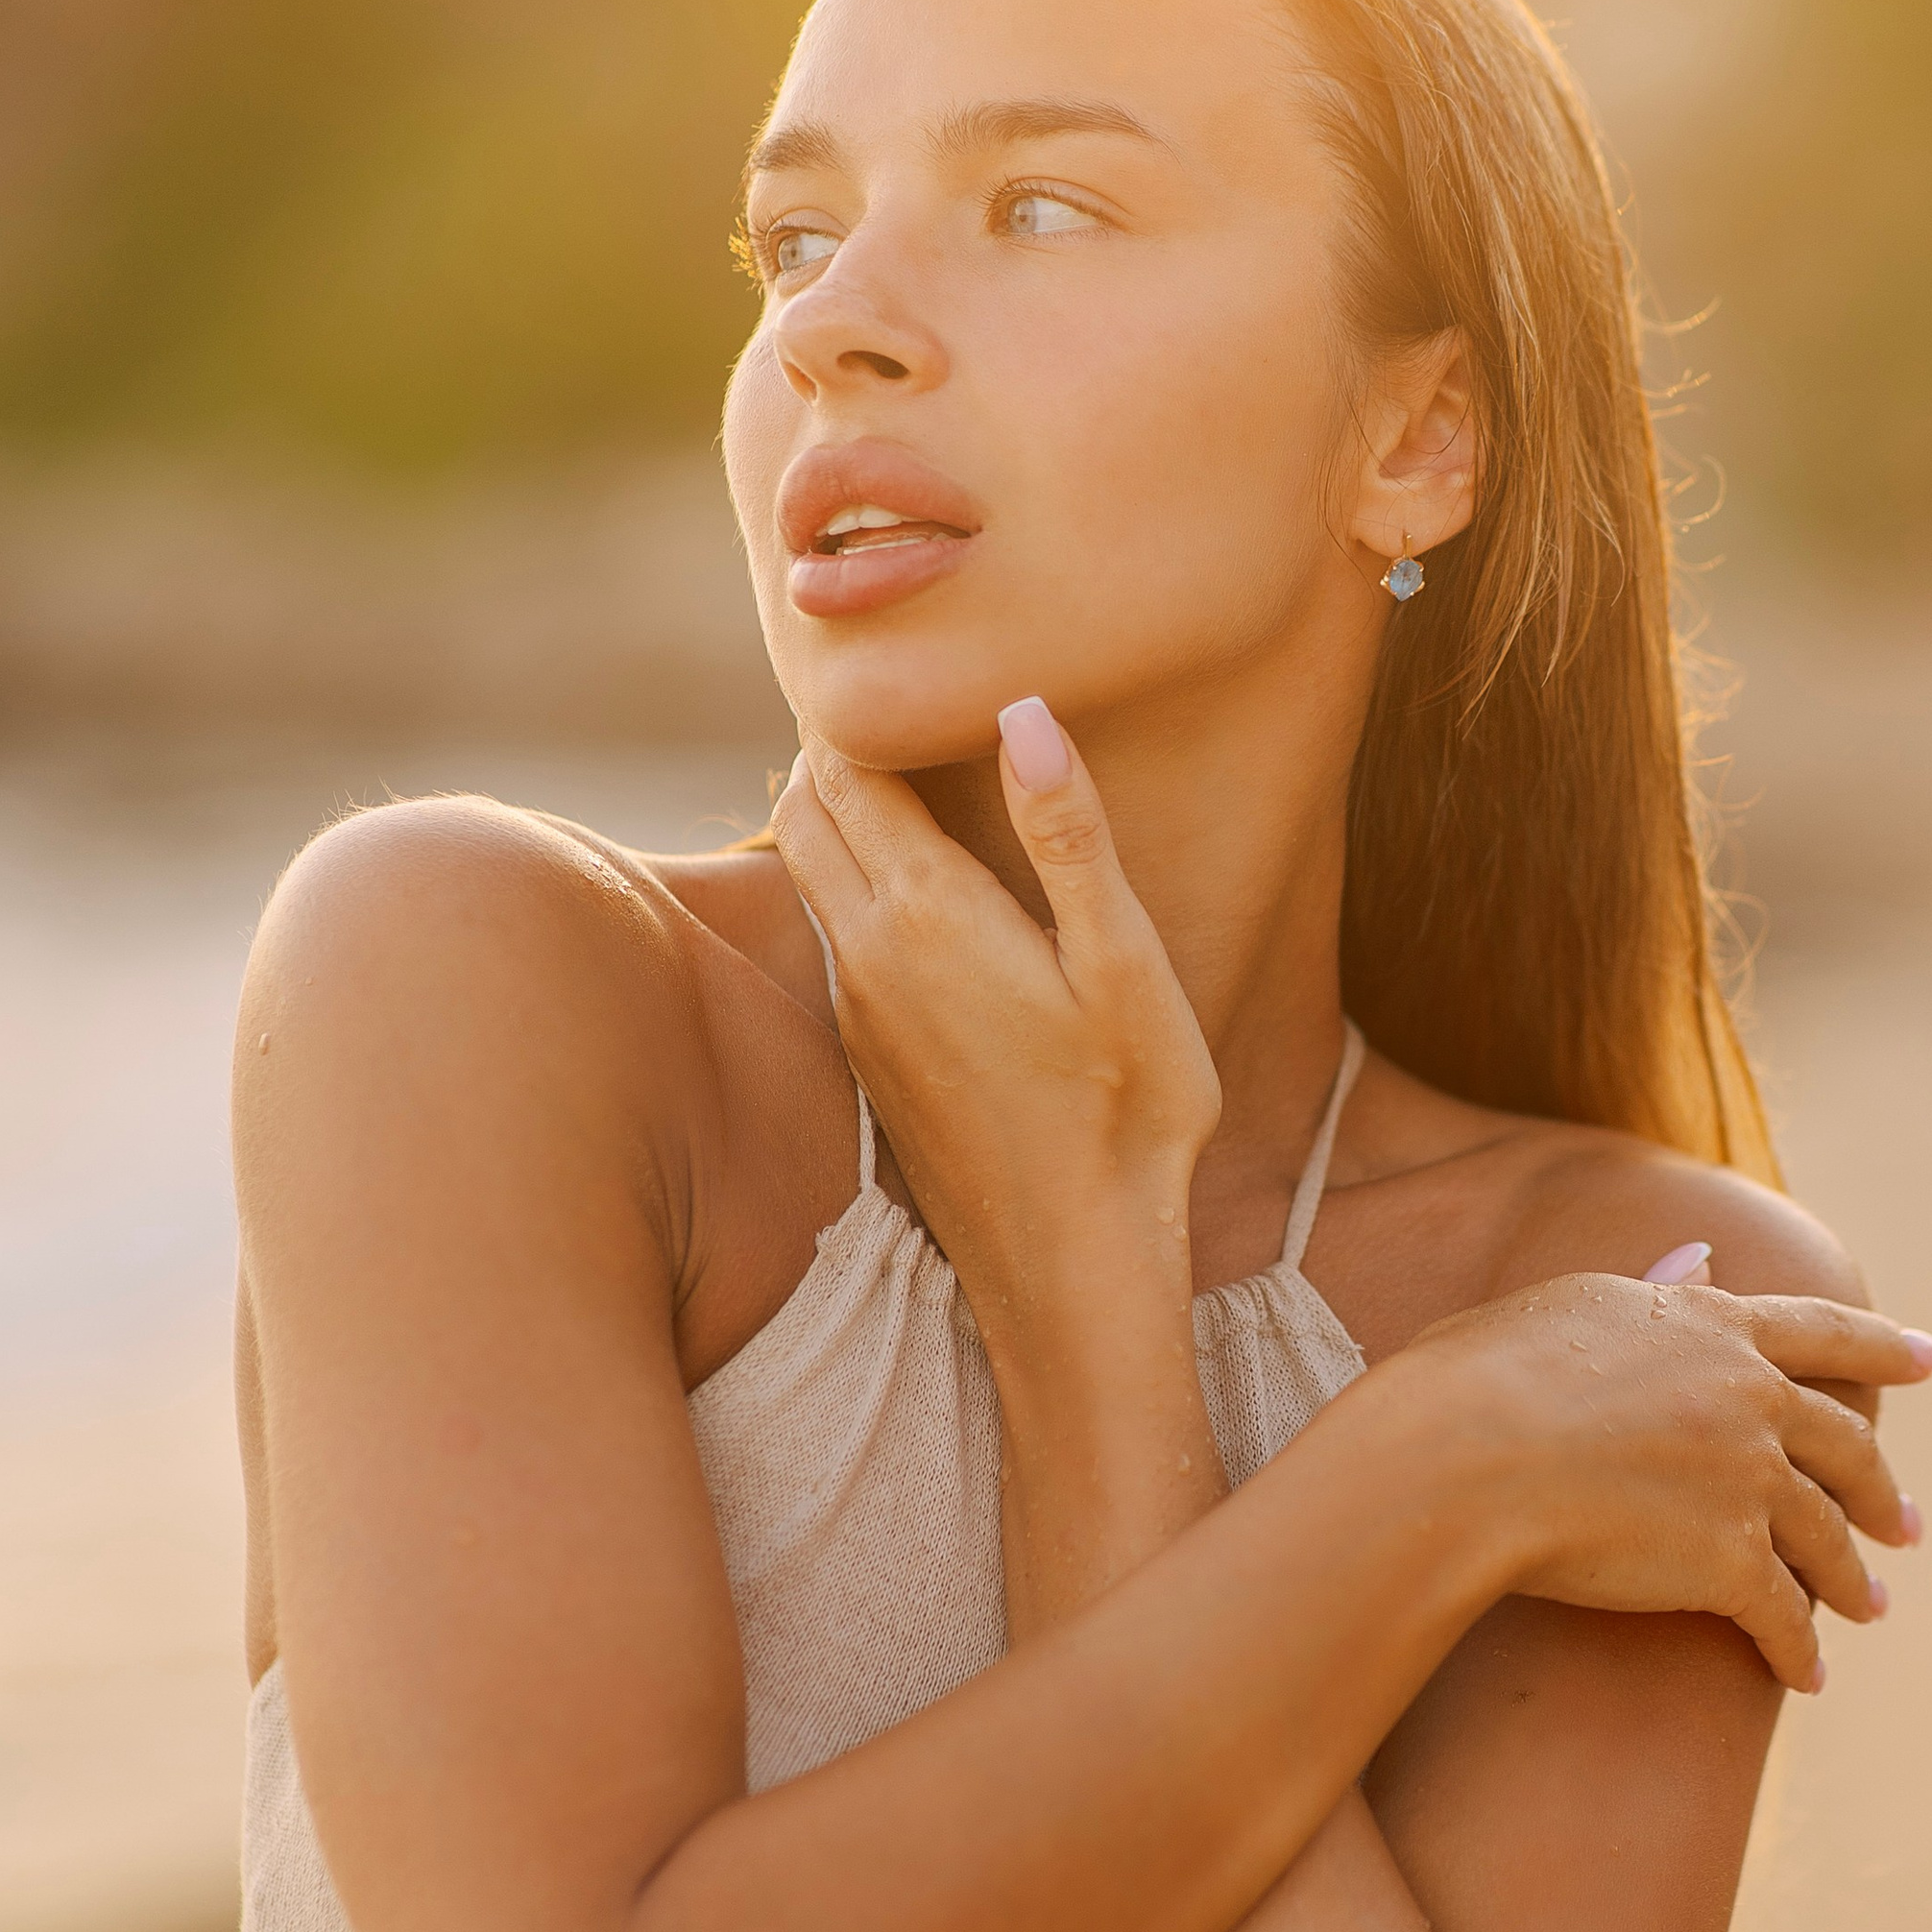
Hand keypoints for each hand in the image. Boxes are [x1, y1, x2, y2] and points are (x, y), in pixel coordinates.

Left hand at [769, 699, 1220, 1351]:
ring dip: (836, 817)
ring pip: (808, 876)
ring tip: (905, 777)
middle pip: (805, 813)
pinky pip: (834, 941)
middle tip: (898, 705)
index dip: (863, 707)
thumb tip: (1024, 710)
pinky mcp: (872, 1060)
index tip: (901, 661)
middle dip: (835, 750)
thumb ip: (1069, 834)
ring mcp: (860, 1014)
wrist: (1072, 1271)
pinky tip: (919, 895)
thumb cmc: (1126, 1114)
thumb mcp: (1125, 966)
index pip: (847, 771)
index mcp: (926, 915)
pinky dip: (851, 886)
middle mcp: (867, 956)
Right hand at [1399, 1277, 1931, 1691]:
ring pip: (1826, 1539)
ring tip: (1871, 1606)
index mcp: (1714, 1326)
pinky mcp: (1730, 1562)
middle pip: (1844, 1446)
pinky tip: (1805, 1676)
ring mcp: (1748, 1480)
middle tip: (1904, 1524)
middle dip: (1879, 1489)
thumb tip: (1700, 1260)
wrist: (1467, 1454)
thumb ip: (1652, 1292)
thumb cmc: (1486, 1372)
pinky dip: (1798, 1649)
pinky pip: (1783, 1616)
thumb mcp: (1576, 1306)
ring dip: (1854, 1579)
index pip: (1823, 1331)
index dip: (1885, 1344)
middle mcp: (1749, 1396)